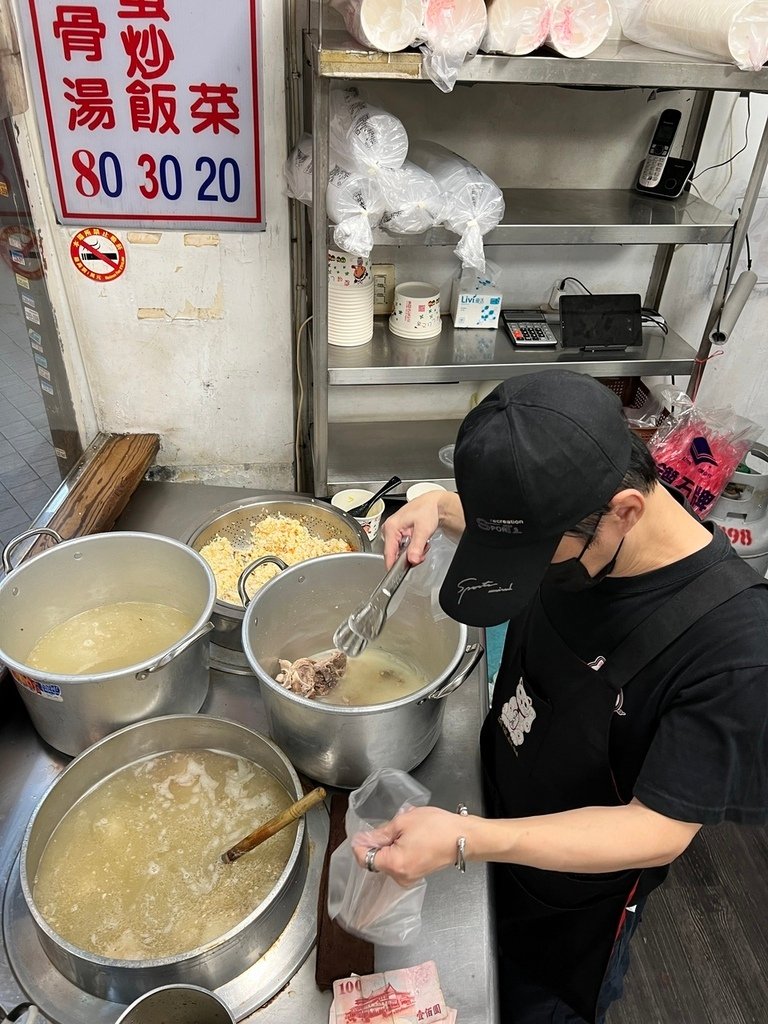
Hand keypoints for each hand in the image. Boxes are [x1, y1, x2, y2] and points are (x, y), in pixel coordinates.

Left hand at [352, 806, 469, 886]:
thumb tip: (364, 839)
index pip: (365, 859)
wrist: (464, 837)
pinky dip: (399, 850)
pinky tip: (411, 836)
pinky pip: (399, 862)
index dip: (360, 844)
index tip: (363, 832)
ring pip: (388, 861)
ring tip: (405, 829)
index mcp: (394, 864)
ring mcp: (409, 878)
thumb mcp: (403, 822)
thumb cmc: (437, 828)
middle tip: (391, 825)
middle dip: (378, 842)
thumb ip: (380, 833)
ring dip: (390, 845)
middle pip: (376, 860)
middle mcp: (400, 877)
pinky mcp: (417, 874)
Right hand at [381, 492, 442, 568]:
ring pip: (399, 552)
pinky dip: (412, 548)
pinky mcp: (397, 533)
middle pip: (394, 554)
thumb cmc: (427, 510)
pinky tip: (419, 542)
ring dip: (412, 552)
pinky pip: (402, 547)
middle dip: (409, 557)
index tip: (400, 574)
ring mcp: (392, 532)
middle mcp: (389, 529)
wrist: (433, 504)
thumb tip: (411, 560)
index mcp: (391, 527)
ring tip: (422, 544)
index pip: (388, 553)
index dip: (394, 566)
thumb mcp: (424, 530)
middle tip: (421, 552)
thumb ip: (417, 546)